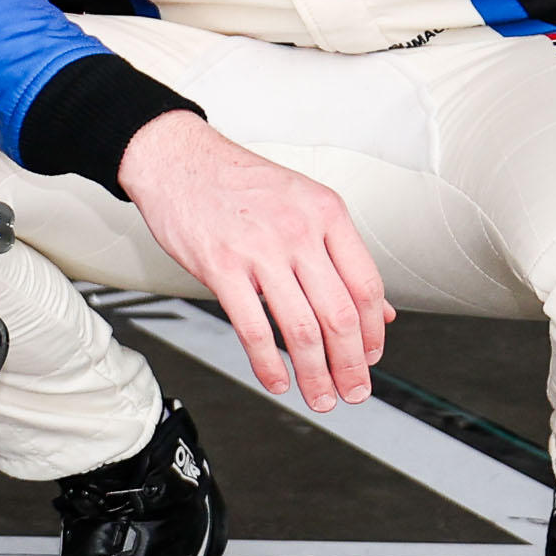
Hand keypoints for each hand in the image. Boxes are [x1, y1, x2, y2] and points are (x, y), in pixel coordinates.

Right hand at [117, 111, 391, 410]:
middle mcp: (298, 230)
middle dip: (352, 365)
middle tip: (354, 390)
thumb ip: (341, 254)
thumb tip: (379, 308)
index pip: (366, 285)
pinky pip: (253, 327)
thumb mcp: (303, 203)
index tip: (371, 357)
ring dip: (316, 374)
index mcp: (327, 213)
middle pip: (340, 315)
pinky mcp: (220, 266)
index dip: (374, 332)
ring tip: (320, 396)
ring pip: (301, 328)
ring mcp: (259, 249)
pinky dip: (269, 363)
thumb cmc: (237, 182)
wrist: (177, 159)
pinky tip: (277, 380)